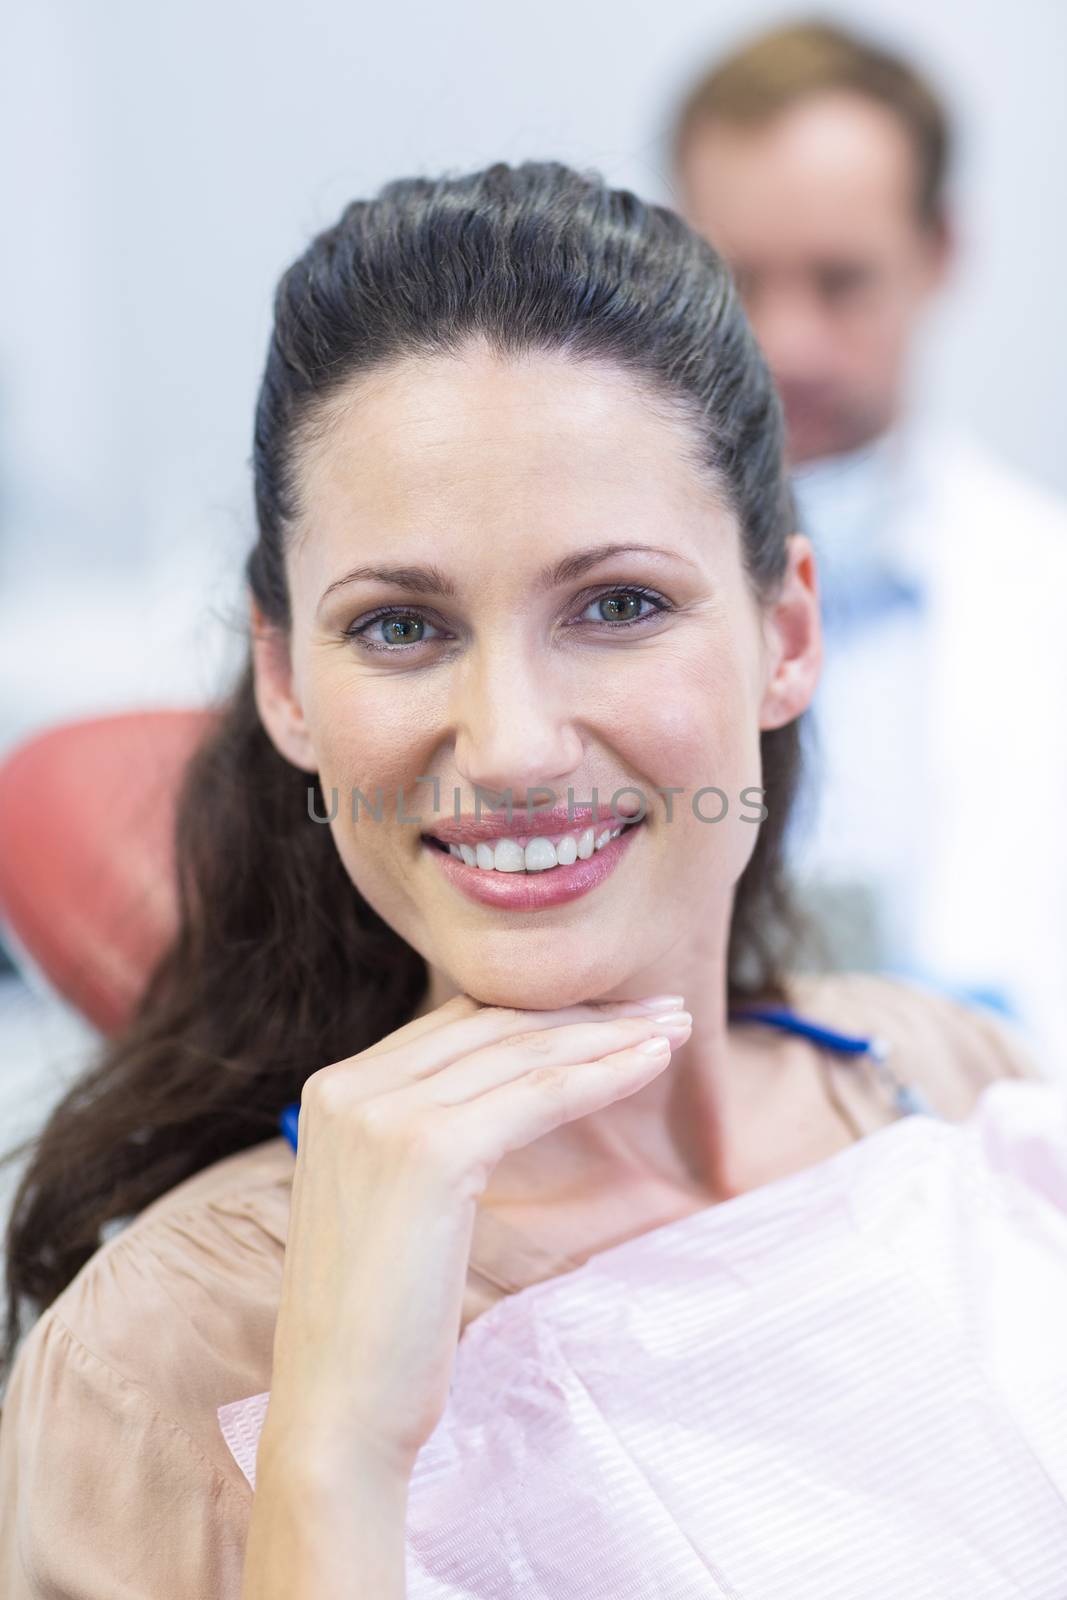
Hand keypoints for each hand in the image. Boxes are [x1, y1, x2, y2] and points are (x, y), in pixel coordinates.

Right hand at [262, 991, 691, 1479]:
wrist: (338, 1412)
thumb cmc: (377, 1326)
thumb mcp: (389, 1202)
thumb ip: (422, 1135)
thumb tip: (497, 1095)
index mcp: (335, 1090)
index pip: (458, 1025)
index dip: (540, 1012)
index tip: (610, 1012)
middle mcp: (350, 1086)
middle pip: (493, 1025)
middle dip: (586, 1012)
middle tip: (661, 1009)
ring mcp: (384, 1113)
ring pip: (523, 1052)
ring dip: (609, 1034)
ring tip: (674, 1028)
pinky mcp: (429, 1150)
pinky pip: (539, 1094)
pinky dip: (603, 1073)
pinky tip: (652, 1063)